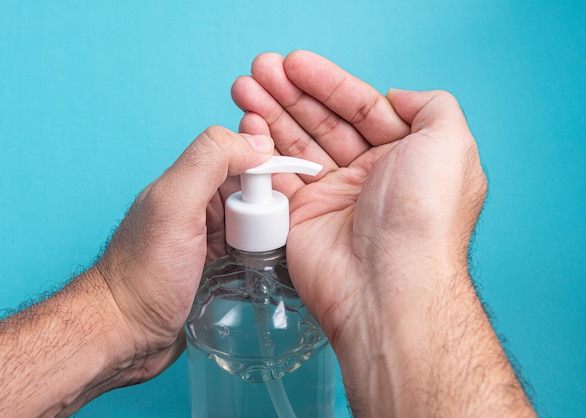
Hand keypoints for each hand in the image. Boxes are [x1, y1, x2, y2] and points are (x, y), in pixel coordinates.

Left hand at [0, 126, 274, 416]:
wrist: (125, 335)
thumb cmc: (144, 276)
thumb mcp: (174, 205)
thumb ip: (208, 161)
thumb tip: (255, 143)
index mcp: (190, 182)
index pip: (242, 156)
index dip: (268, 168)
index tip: (286, 191)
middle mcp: (199, 207)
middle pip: (254, 191)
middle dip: (274, 206)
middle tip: (278, 234)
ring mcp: (209, 239)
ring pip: (256, 222)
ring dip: (273, 233)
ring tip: (284, 253)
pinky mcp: (216, 269)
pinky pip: (250, 251)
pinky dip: (264, 256)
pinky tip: (273, 268)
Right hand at [232, 50, 480, 341]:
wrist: (388, 285)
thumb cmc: (423, 216)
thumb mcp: (450, 144)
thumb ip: (432, 107)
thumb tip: (398, 97)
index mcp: (403, 156)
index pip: (360, 107)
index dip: (327, 82)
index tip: (295, 64)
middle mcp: (368, 175)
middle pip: (323, 122)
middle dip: (291, 93)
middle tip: (261, 70)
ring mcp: (334, 197)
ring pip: (297, 145)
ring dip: (271, 113)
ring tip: (245, 87)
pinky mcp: (303, 218)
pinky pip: (277, 176)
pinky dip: (261, 151)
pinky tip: (248, 125)